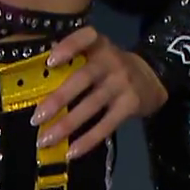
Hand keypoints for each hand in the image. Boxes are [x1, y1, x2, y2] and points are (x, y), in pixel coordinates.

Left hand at [29, 26, 168, 160]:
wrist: (152, 77)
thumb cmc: (111, 66)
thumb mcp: (98, 52)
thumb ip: (74, 58)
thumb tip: (37, 75)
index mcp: (99, 45)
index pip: (85, 38)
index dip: (68, 47)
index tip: (50, 62)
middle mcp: (111, 61)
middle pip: (83, 79)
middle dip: (59, 98)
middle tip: (37, 117)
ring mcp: (122, 84)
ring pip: (91, 105)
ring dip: (67, 125)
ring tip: (45, 139)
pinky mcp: (130, 105)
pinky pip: (106, 125)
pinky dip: (88, 140)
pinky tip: (71, 151)